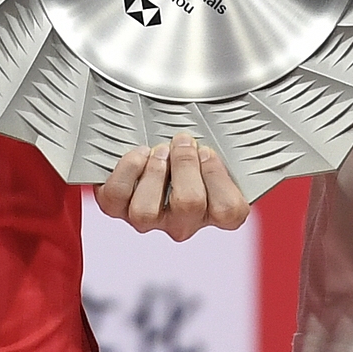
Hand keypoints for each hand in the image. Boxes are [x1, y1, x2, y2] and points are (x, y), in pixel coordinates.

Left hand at [97, 136, 248, 240]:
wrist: (152, 145)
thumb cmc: (188, 149)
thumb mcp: (214, 144)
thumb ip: (224, 145)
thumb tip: (235, 130)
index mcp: (213, 211)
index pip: (228, 211)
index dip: (218, 176)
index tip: (207, 152)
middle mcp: (181, 221)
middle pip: (189, 205)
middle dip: (185, 164)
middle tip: (182, 142)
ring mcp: (148, 218)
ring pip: (146, 211)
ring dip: (155, 171)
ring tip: (159, 151)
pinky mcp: (118, 207)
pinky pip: (117, 195)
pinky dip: (127, 169)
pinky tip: (139, 154)